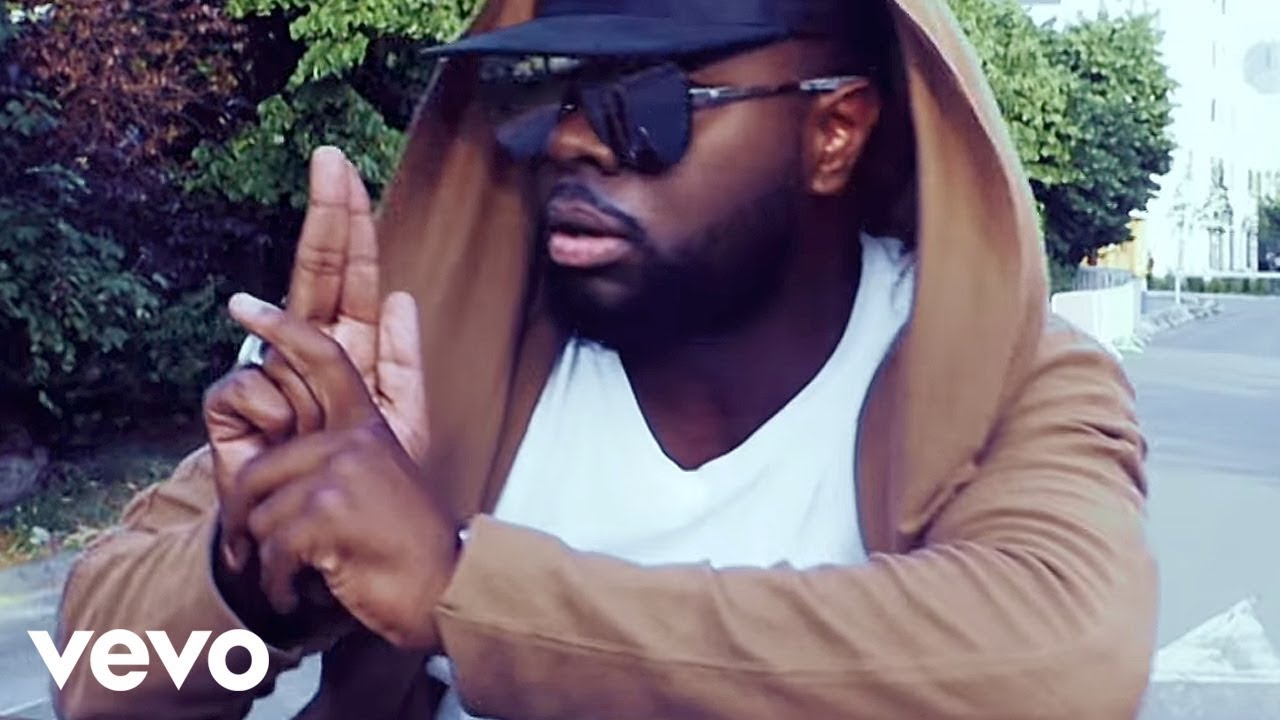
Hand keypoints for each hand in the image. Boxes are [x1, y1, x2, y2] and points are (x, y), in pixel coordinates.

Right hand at [205, 146, 427, 571]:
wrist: (313, 542)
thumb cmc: (357, 481)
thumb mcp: (399, 425)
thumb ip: (404, 365)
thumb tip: (405, 297)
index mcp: (351, 346)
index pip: (354, 275)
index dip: (352, 225)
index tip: (348, 171)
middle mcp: (306, 346)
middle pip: (317, 268)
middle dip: (326, 215)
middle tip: (330, 159)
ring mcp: (265, 368)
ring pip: (288, 336)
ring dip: (312, 389)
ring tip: (314, 434)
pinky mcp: (229, 404)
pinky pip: (256, 386)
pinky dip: (277, 419)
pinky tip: (277, 443)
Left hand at [223, 292, 456, 651]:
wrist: (444, 590)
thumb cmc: (407, 545)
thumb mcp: (385, 479)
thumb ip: (351, 447)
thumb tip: (334, 399)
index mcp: (367, 426)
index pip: (322, 358)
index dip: (280, 326)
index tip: (241, 303)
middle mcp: (354, 439)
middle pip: (258, 470)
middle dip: (244, 523)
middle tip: (247, 554)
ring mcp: (342, 472)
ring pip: (260, 512)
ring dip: (268, 560)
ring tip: (295, 577)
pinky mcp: (328, 512)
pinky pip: (270, 547)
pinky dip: (276, 583)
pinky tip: (296, 593)